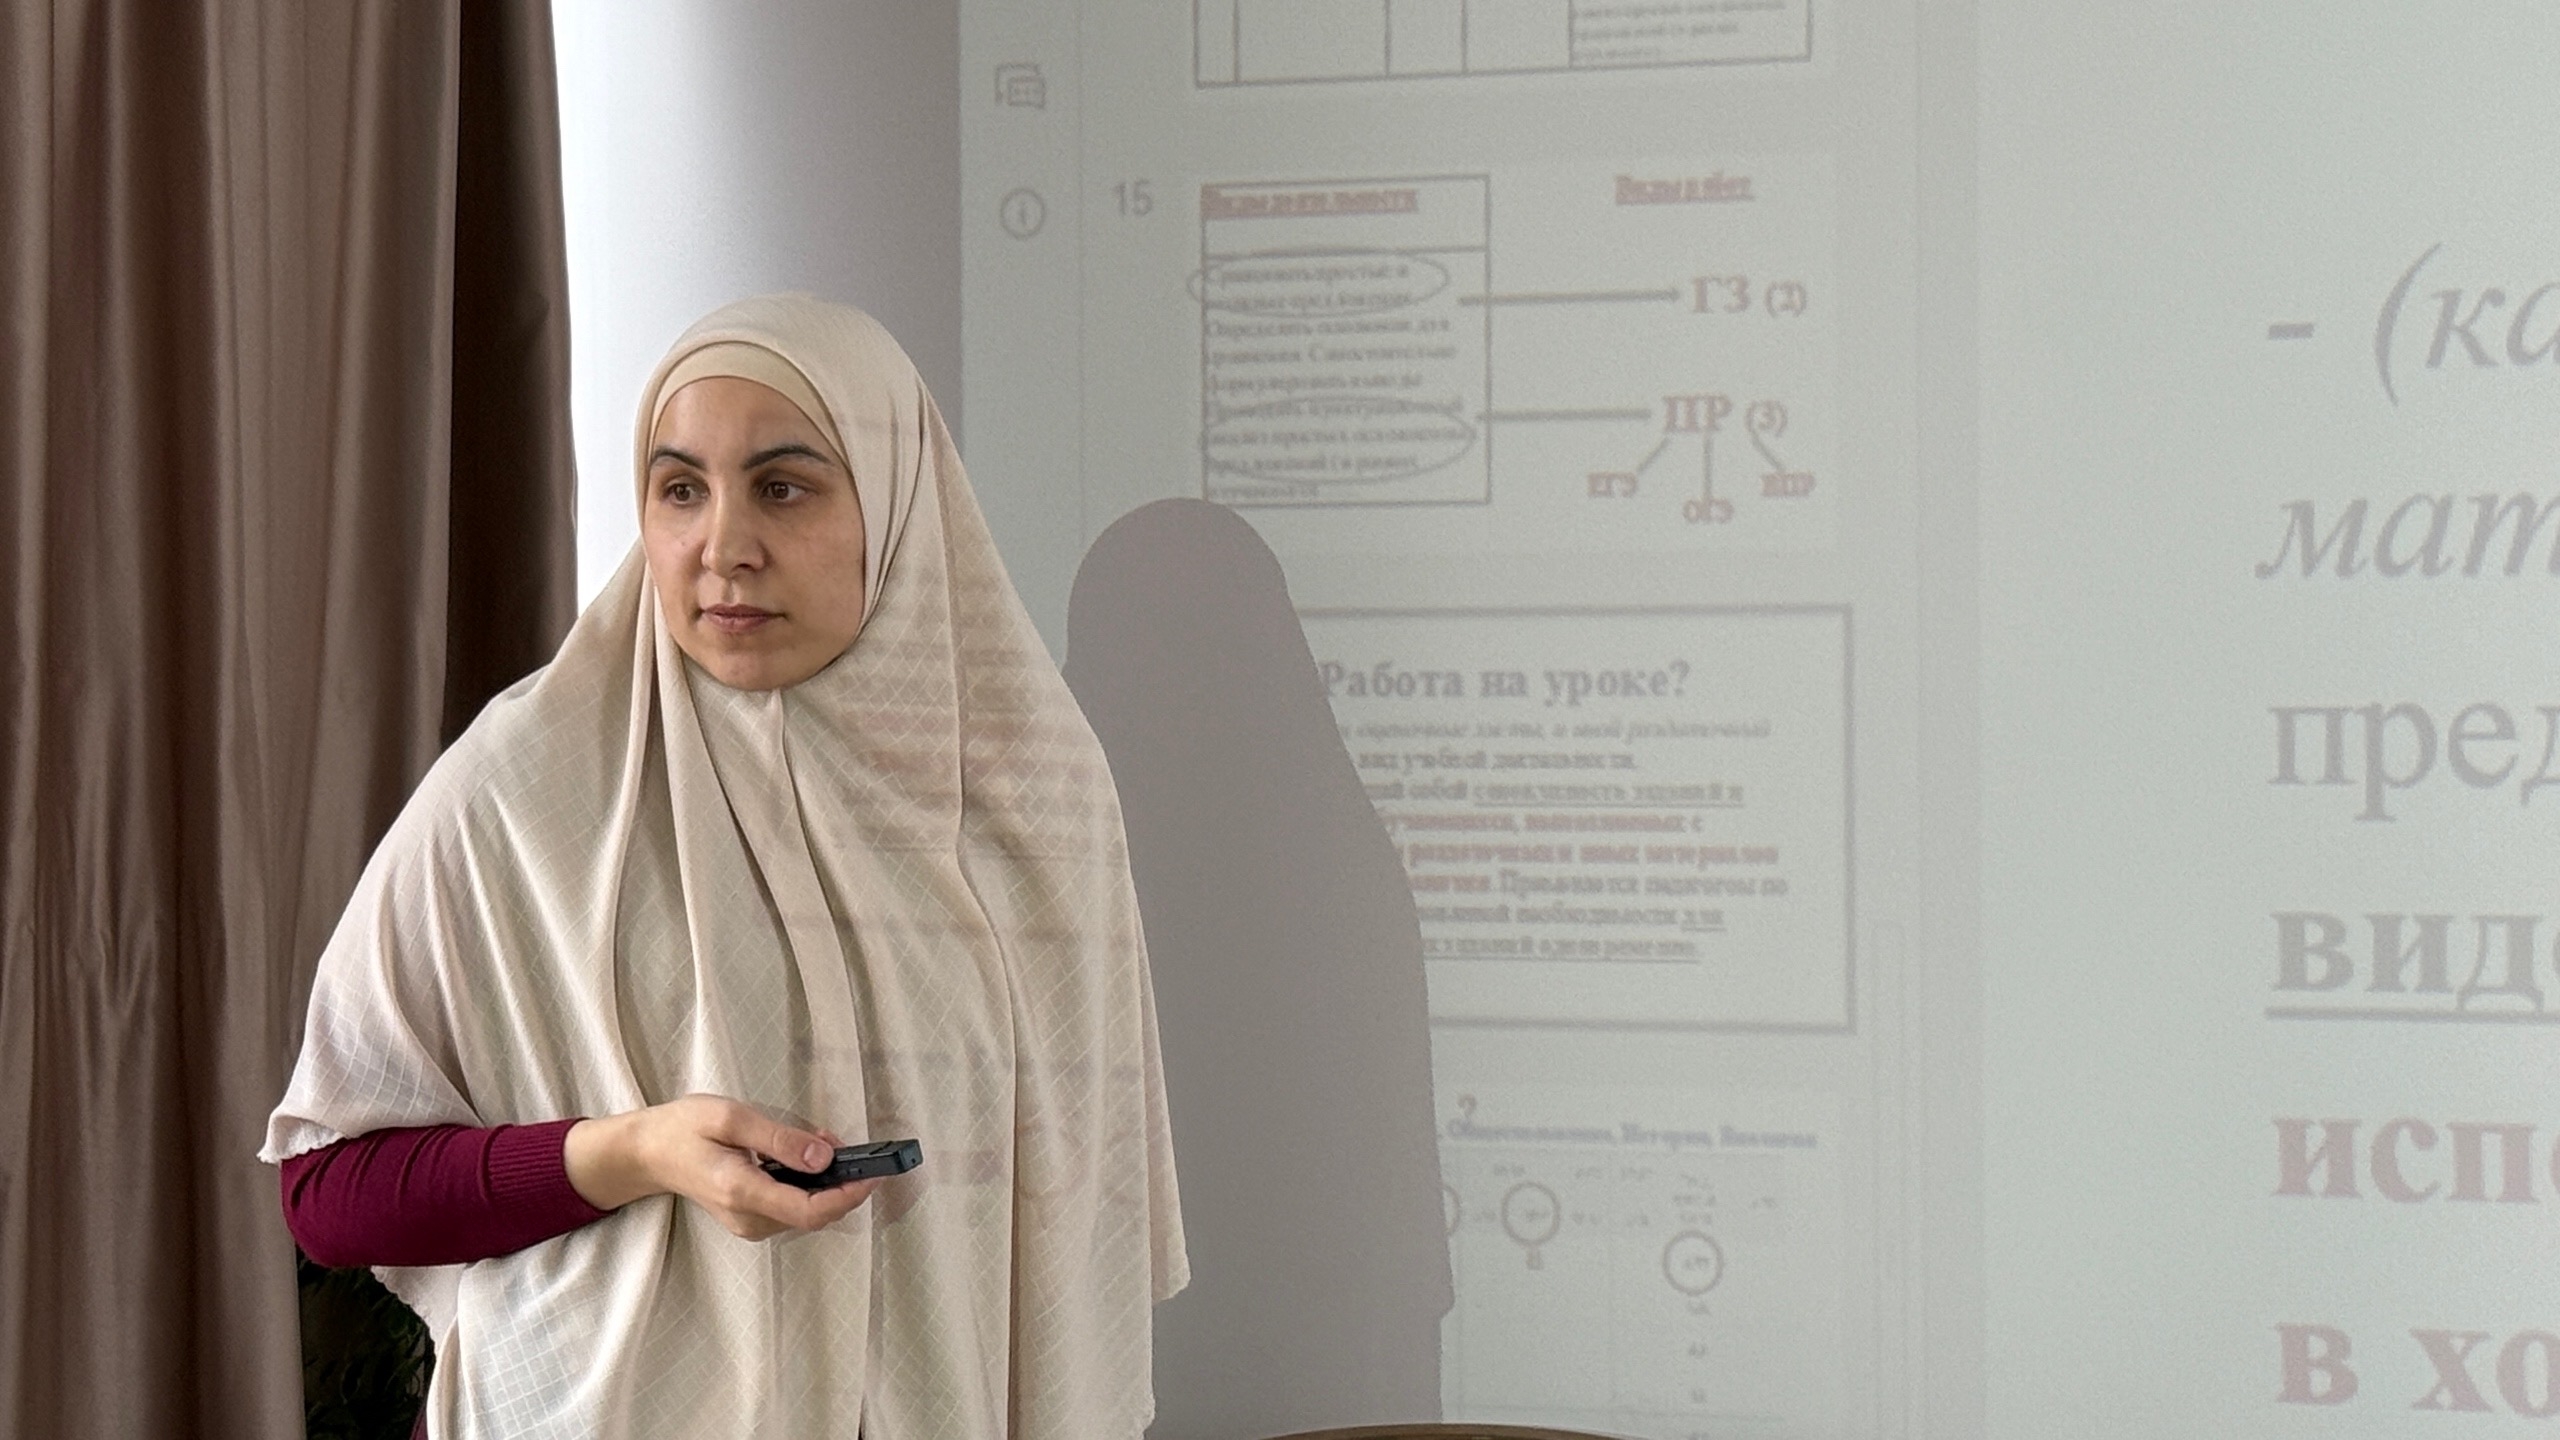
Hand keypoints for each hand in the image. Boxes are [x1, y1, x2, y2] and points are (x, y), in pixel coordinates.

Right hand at [564, 1093, 881, 1239]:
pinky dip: (809, 1183)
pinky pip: (793, 1206)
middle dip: (842, 1181)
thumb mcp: (731, 1119)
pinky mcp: (751, 1217)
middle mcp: (748, 1218)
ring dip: (826, 1181)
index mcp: (742, 1192)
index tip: (875, 1172)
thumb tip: (824, 1157)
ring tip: (820, 1142)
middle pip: (816, 1213)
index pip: (812, 1210)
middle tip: (844, 1143)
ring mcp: (749, 1222)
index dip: (850, 1194)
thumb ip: (780, 1139)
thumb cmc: (683, 1130)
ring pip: (807, 1211)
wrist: (647, 1153)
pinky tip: (803, 1156)